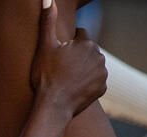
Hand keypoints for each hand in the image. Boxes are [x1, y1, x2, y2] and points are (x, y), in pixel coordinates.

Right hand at [30, 0, 106, 116]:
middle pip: (87, 51)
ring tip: (66, 79)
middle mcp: (99, 56)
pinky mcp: (102, 88)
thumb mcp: (44, 47)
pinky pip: (95, 81)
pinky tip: (73, 88)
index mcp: (86, 43)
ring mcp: (102, 73)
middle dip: (76, 57)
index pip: (79, 37)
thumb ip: (47, 21)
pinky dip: (86, 83)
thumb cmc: (46, 76)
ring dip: (82, 69)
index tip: (57, 56)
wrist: (53, 106)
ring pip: (92, 66)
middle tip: (60, 69)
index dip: (66, 46)